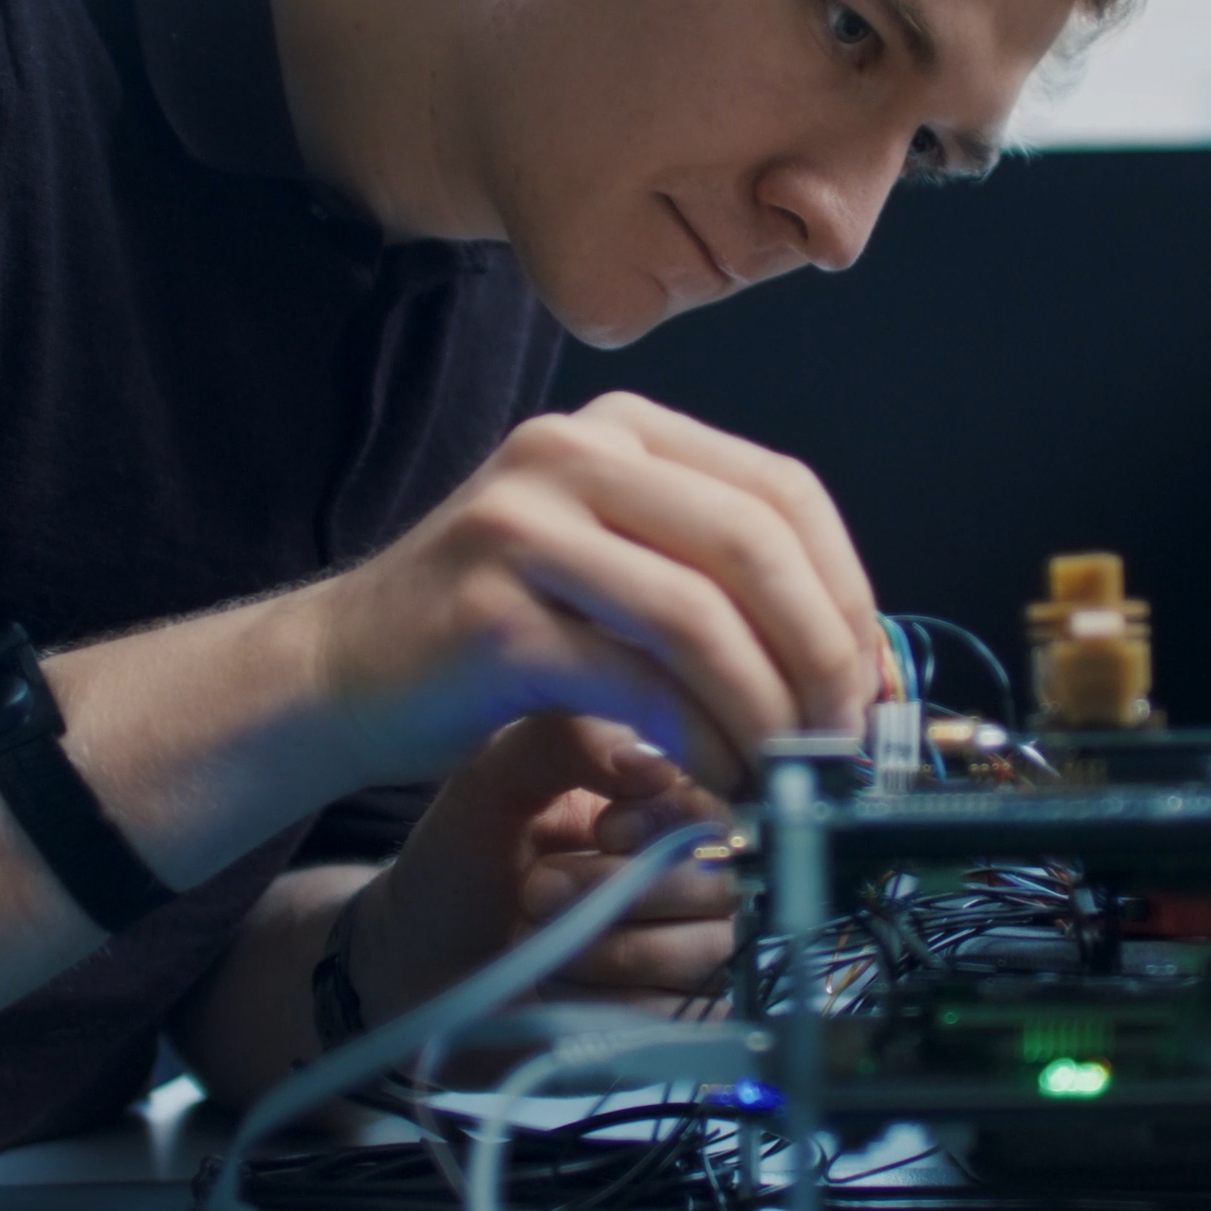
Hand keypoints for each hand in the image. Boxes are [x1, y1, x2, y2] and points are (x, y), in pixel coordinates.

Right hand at [292, 391, 882, 792]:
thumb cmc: (492, 640)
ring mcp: (527, 524)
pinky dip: (700, 740)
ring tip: (786, 774)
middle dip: (821, 654)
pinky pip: (637, 679)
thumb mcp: (615, 576)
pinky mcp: (495, 614)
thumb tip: (858, 667)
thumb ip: (717, 591)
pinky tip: (716, 779)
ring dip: (767, 710)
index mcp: (623, 430)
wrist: (338, 674)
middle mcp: (576, 452)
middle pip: (755, 541)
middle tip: (841, 740)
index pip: (783, 489)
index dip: (848, 591)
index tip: (871, 683)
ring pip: (703, 613)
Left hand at [352, 714, 741, 1023]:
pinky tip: (559, 991)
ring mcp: (689, 954)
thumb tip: (653, 763)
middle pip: (719, 887)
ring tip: (537, 941)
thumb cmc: (457, 868)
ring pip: (705, 956)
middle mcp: (688, 877)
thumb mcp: (491, 782)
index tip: (603, 831)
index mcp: (657, 807)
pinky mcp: (675, 1021)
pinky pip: (685, 1018)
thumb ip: (565, 744)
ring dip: (610, 952)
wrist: (415, 972)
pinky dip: (614, 1006)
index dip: (668, 825)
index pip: (716, 810)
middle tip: (535, 893)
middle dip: (618, 893)